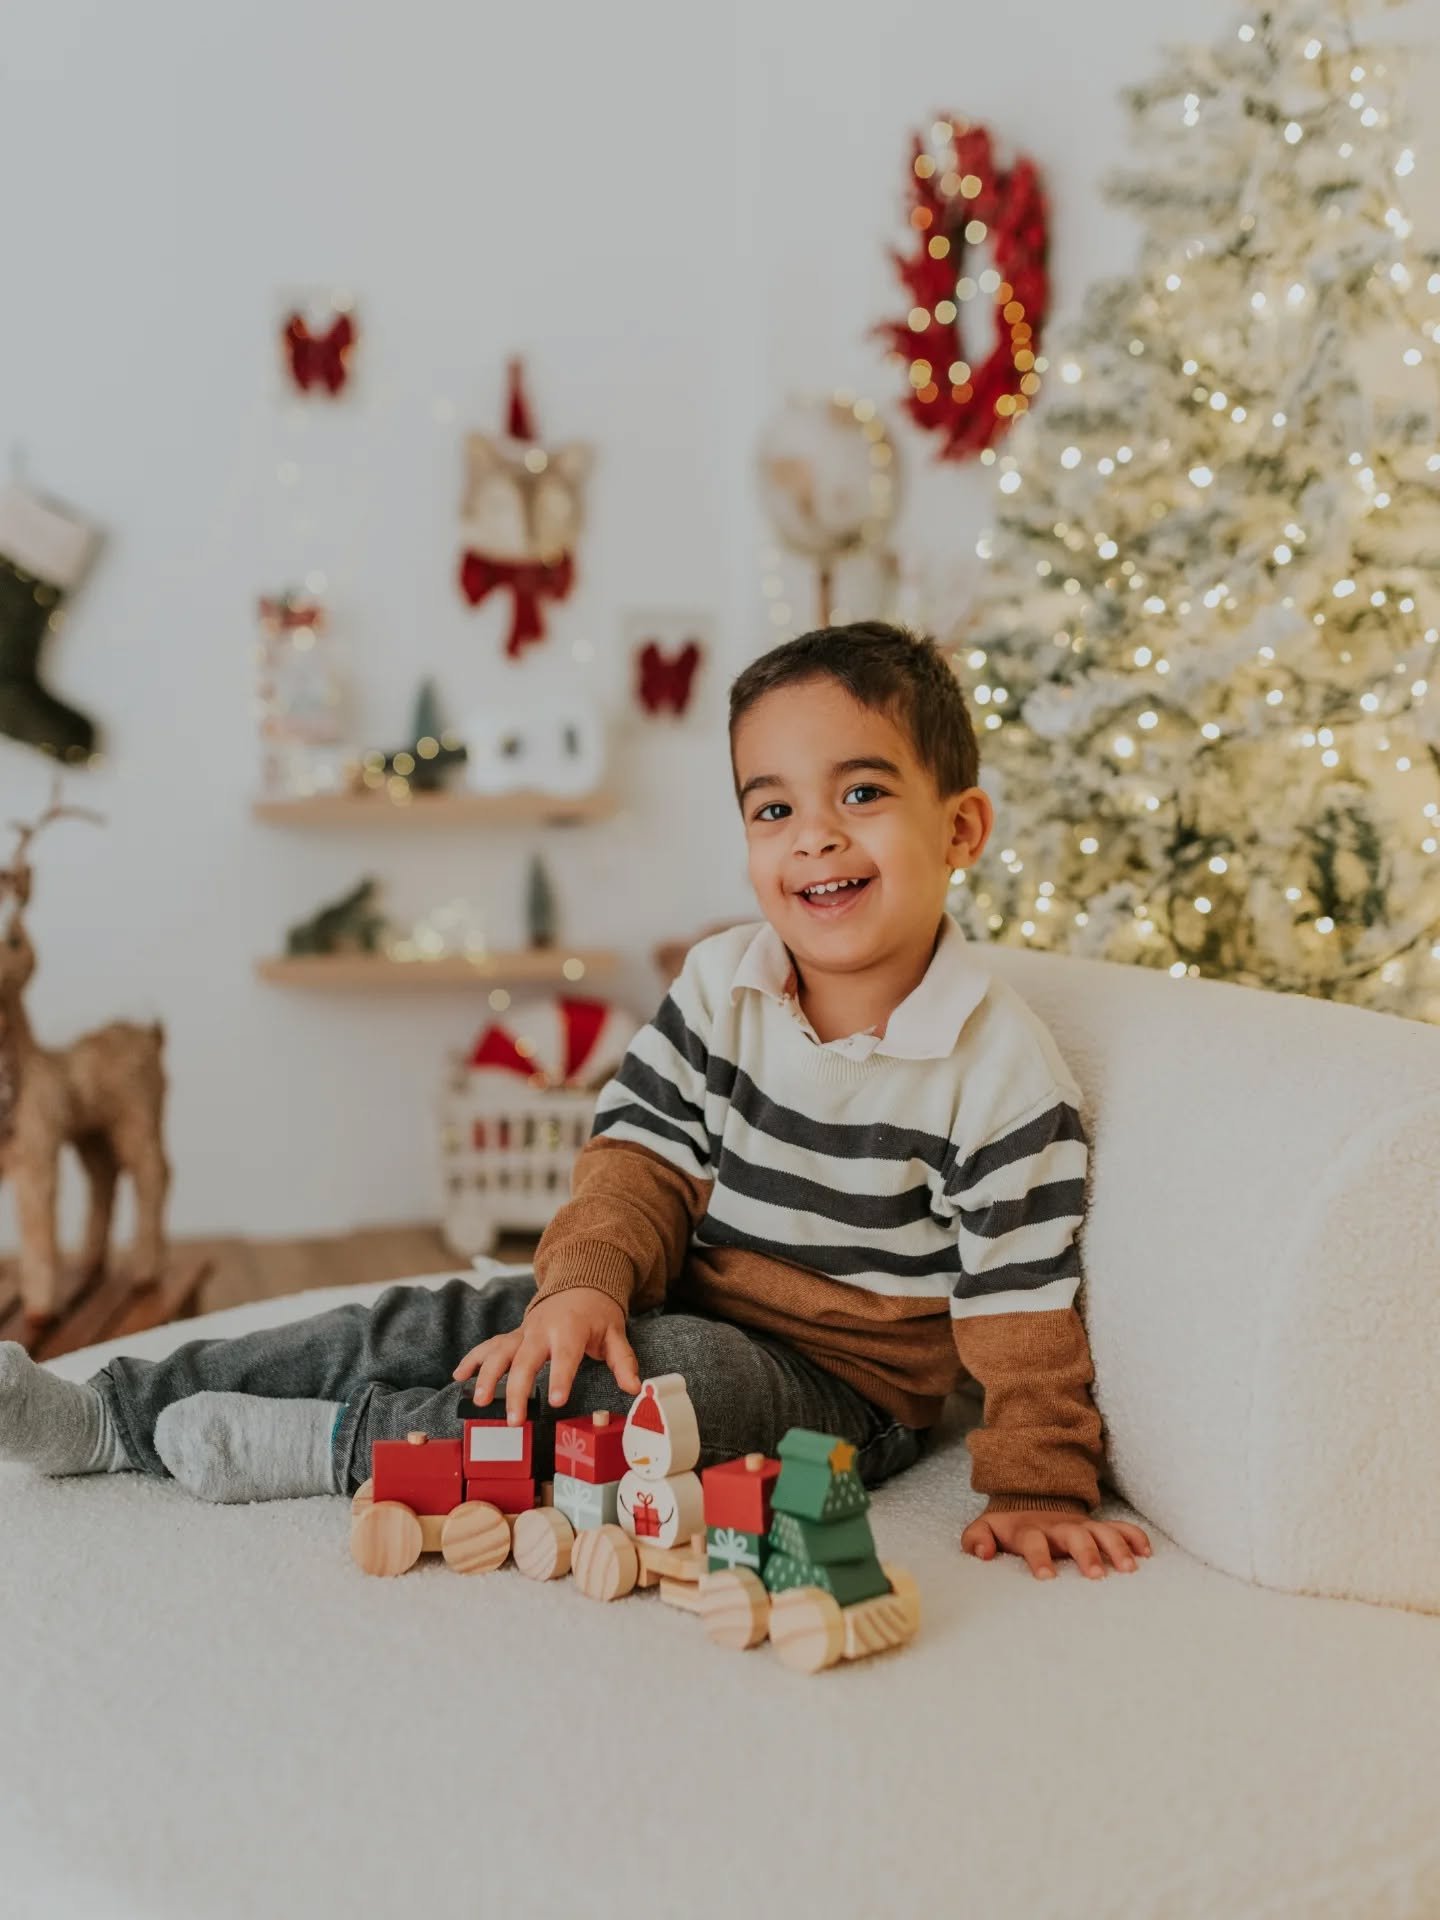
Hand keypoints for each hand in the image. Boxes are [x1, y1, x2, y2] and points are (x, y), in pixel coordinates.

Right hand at [451, 1287, 640, 1424]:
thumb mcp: (615, 1334)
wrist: (580, 1283)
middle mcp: (542, 1330)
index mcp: (570, 1329)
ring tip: (481, 1402)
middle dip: (517, 1390)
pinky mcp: (514, 1335)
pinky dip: (472, 1359)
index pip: (564, 1355)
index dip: (560, 1378)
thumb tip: (635, 1388)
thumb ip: (623, 1362)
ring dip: (488, 1376)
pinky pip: (489, 1345)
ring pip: (500, 1352)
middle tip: (515, 1420)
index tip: (555, 1401)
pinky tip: (459, 1377)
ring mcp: (524, 1332)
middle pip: (526, 1360)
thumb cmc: (598, 1314)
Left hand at [960, 1510, 1151, 1579]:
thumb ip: (976, 1540)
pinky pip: (1120, 1527)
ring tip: (1129, 1568)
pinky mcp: (1096, 1526)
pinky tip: (1146, 1553)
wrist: (1029, 1500)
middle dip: (1086, 1553)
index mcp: (1029, 1530)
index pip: (1033, 1542)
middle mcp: (1058, 1527)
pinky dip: (1134, 1537)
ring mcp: (1080, 1525)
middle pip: (1075, 1535)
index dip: (1039, 1558)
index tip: (1047, 1577)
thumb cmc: (1007, 1527)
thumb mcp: (984, 1529)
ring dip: (1116, 1547)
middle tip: (1097, 1575)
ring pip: (1102, 1531)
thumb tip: (983, 1553)